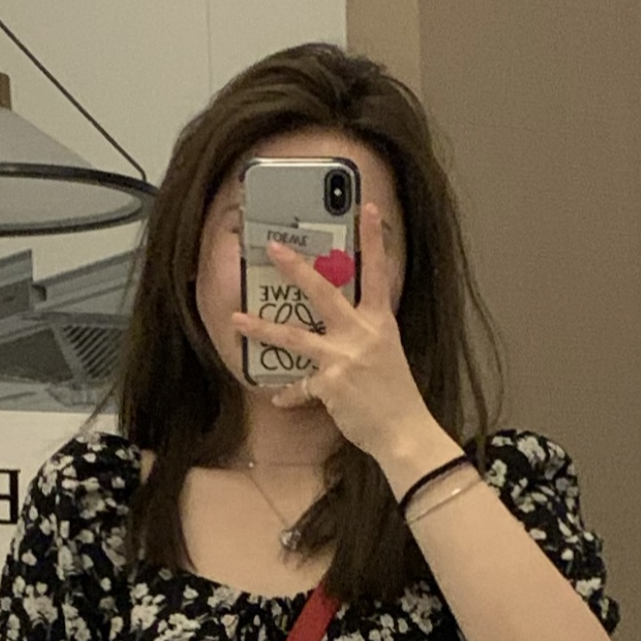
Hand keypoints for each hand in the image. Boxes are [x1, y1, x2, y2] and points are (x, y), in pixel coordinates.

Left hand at [230, 201, 453, 481]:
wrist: (404, 432)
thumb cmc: (397, 395)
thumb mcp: (387, 353)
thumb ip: (365, 334)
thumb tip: (343, 324)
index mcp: (380, 323)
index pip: (378, 274)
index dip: (373, 240)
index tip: (367, 208)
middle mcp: (361, 334)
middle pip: (323, 293)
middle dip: (296, 268)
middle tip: (273, 248)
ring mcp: (344, 358)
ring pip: (295, 338)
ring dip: (262, 328)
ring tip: (236, 320)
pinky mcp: (330, 385)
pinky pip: (301, 386)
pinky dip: (289, 393)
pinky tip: (278, 398)